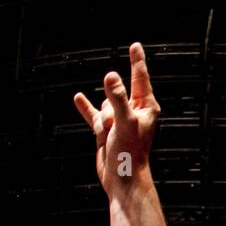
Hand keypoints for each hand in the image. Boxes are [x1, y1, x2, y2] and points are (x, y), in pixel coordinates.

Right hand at [73, 43, 160, 197]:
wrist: (122, 179)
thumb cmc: (131, 154)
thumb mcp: (125, 122)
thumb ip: (118, 98)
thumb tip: (110, 76)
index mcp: (146, 108)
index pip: (140, 78)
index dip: (136, 61)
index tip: (135, 46)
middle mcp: (133, 112)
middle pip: (116, 92)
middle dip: (112, 105)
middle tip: (114, 126)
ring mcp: (118, 120)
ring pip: (103, 105)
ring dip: (102, 117)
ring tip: (108, 135)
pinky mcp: (105, 130)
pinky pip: (92, 113)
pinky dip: (85, 107)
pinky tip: (78, 98)